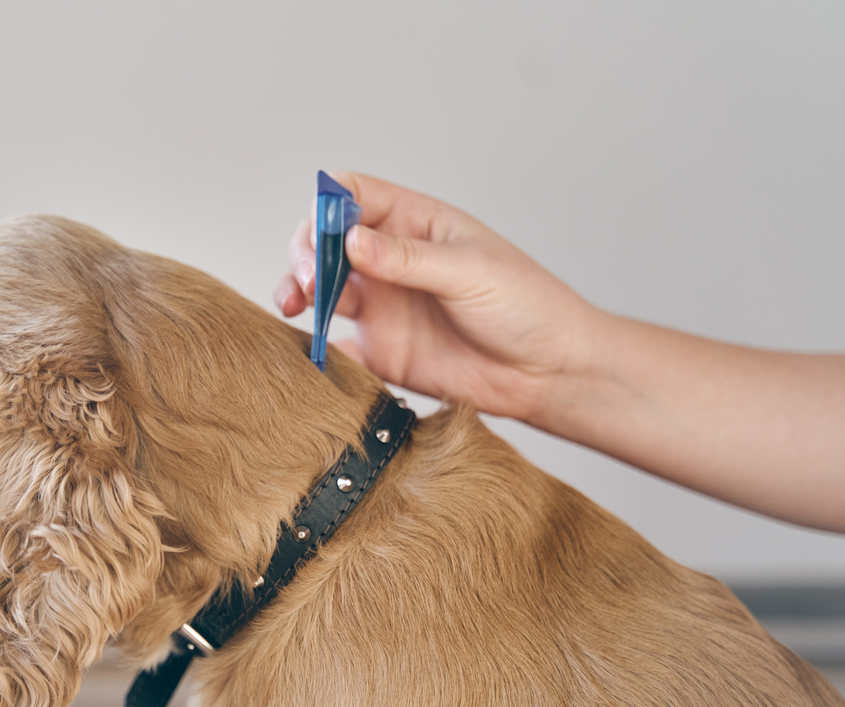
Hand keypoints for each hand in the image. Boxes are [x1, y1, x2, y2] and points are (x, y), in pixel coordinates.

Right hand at [275, 172, 601, 422]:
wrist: (549, 372)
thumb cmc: (527, 306)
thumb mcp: (470, 271)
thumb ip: (407, 258)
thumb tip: (350, 240)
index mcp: (414, 223)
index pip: (353, 194)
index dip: (328, 205)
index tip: (325, 231)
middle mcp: (390, 260)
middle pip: (324, 241)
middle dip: (306, 253)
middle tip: (311, 279)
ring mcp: (382, 305)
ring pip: (320, 289)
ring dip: (298, 291)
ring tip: (295, 305)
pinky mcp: (380, 351)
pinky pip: (335, 346)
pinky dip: (316, 346)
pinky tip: (317, 350)